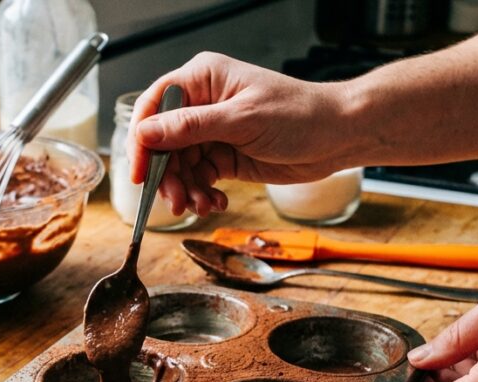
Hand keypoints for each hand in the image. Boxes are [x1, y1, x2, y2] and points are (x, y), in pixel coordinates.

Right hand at [127, 53, 344, 216]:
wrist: (337, 137)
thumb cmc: (299, 114)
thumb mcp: (240, 120)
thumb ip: (190, 128)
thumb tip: (147, 133)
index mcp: (203, 79)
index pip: (155, 106)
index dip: (142, 140)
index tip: (140, 171)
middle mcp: (203, 104)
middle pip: (164, 142)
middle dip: (168, 174)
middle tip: (175, 200)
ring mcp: (213, 131)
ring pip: (180, 165)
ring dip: (186, 189)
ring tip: (200, 205)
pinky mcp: (225, 156)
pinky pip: (200, 177)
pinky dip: (202, 193)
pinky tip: (215, 202)